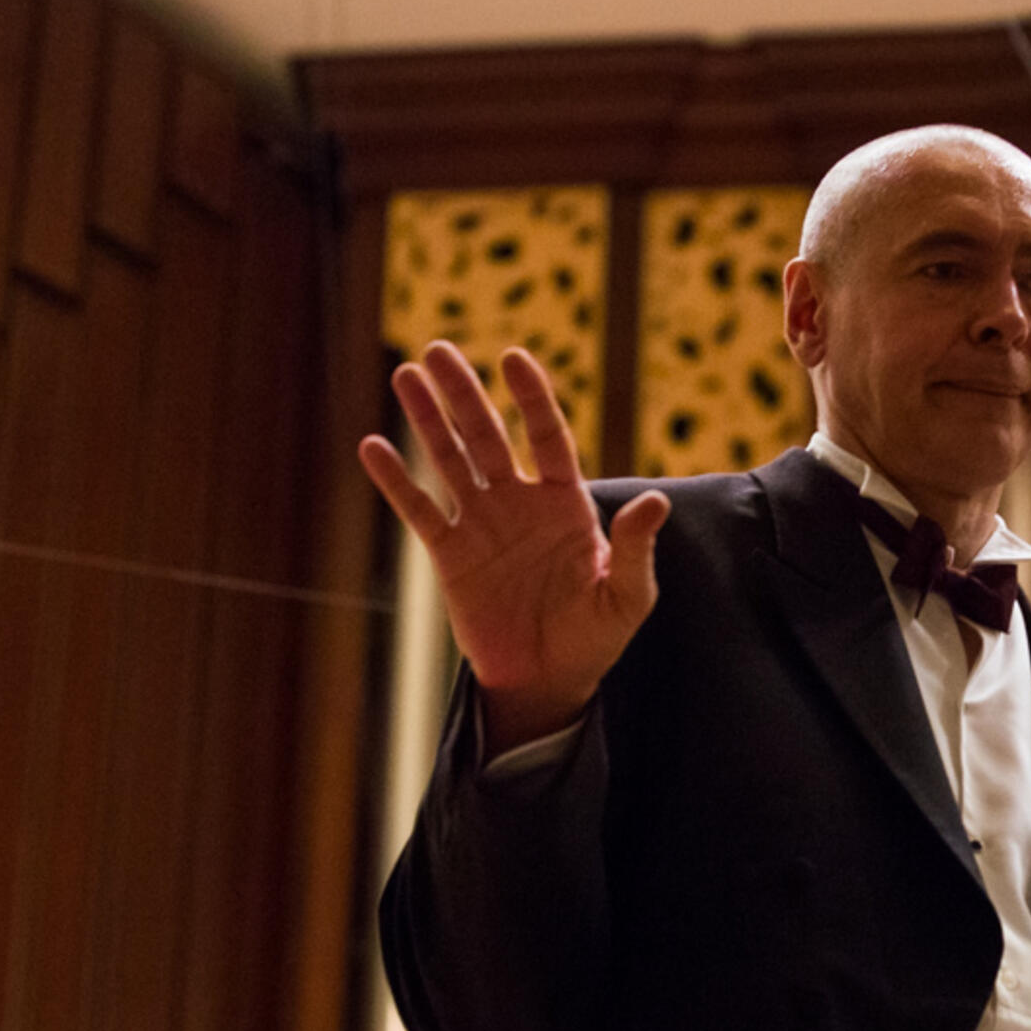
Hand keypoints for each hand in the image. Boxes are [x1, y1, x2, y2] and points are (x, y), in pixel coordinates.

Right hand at [358, 341, 670, 749]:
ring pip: (450, 460)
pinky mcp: (450, 555)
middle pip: (488, 435)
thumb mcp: (626, 597)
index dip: (531, 398)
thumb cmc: (595, 638)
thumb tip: (656, 502)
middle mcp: (520, 503)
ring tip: (406, 373)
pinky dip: (397, 480)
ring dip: (427, 419)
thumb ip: (635, 548)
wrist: (548, 681)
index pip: (548, 437)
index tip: (513, 358)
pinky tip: (374, 445)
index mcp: (566, 504)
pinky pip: (420, 510)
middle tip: (438, 349)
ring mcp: (482, 525)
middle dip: (464, 393)